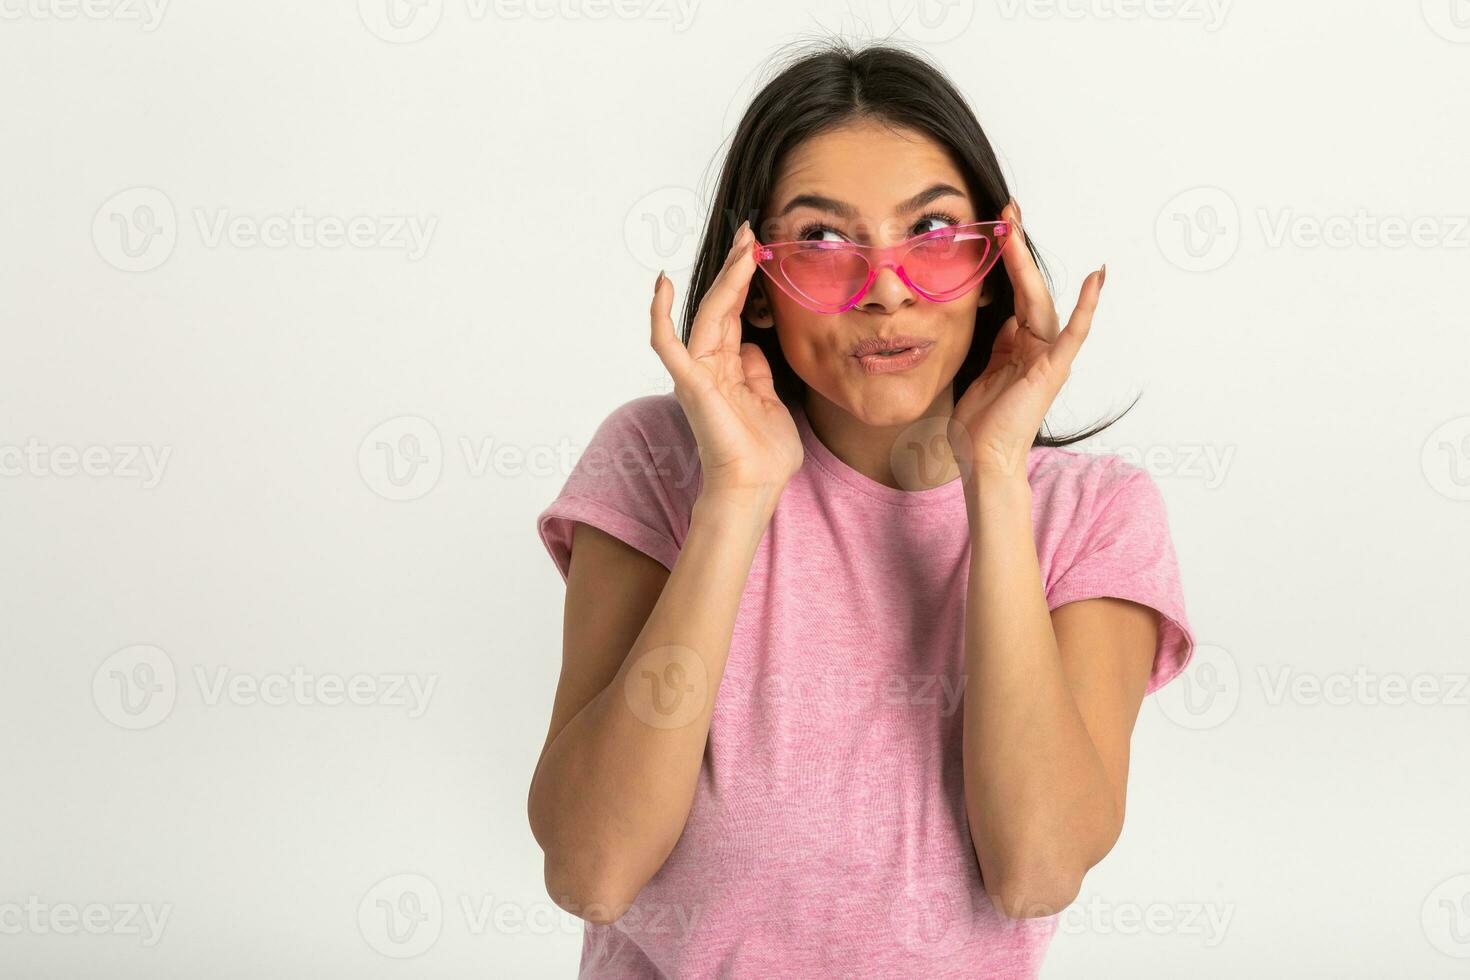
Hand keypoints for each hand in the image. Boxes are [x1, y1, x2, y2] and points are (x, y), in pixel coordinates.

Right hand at [650, 219, 803, 501]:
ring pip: (707, 313)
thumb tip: (751, 346)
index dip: (745, 281)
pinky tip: (662, 285)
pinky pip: (667, 344)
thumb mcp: (770, 401)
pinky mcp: (690, 382)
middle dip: (737, 266)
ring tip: (743, 245)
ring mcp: (697, 372)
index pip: (734, 314)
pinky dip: (660, 315)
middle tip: (751, 232)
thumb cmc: (764, 454)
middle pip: (720, 305)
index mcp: (727, 368)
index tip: (758, 250)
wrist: (755, 487)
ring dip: (725, 277)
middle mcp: (708, 365)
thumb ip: (757, 372)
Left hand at [949, 200, 1104, 481]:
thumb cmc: (981, 424)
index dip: (1009, 260)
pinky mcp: (1052, 370)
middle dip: (1018, 250)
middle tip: (1009, 211)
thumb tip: (1007, 318)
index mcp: (1020, 345)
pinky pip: (1072, 334)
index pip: (1016, 293)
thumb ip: (999, 342)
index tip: (1000, 226)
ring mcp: (1048, 356)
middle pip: (1029, 289)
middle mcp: (1038, 346)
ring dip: (1028, 265)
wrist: (984, 459)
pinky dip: (1086, 307)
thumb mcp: (985, 370)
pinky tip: (1096, 280)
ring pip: (1041, 302)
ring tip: (1017, 228)